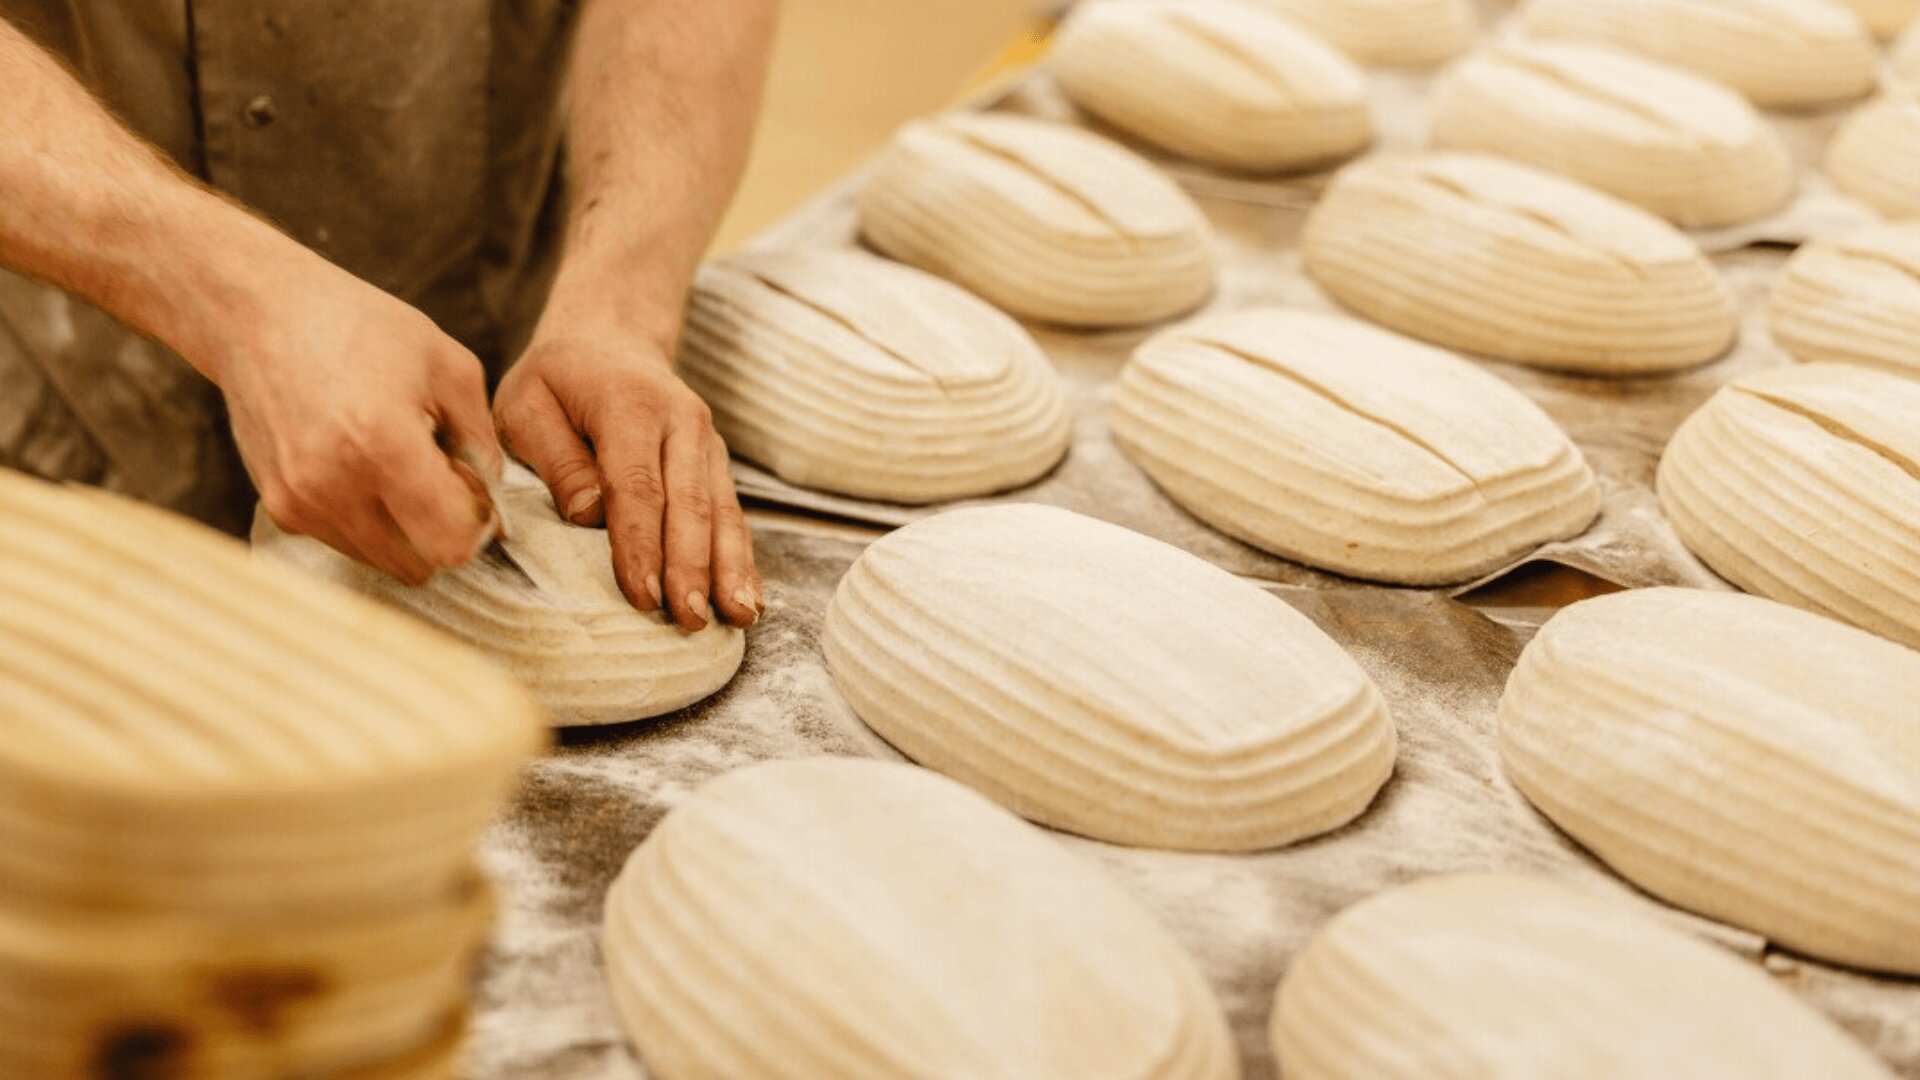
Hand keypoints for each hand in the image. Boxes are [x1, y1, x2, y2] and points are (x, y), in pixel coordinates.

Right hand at [217, 259, 500, 583]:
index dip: (475, 525)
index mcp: (384, 446)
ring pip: (381, 560)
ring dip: (403, 529)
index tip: (470, 488)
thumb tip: (491, 495)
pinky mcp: (279, 508)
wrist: (259, 314)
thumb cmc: (359, 327)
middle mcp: (335, 486)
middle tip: (436, 476)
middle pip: (418, 566)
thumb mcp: (448, 365)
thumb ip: (481, 439)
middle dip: (440, 532)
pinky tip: (361, 466)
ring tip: (395, 466)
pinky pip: (345, 542)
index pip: (451, 545)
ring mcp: (301, 502)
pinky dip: (367, 520)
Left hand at [493, 332, 760, 630]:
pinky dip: (741, 559)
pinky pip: (732, 515)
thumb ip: (556, 459)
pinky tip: (749, 599)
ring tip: (737, 617)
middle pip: (690, 503)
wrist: (609, 339)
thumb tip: (590, 516)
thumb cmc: (557, 381)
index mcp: (629, 404)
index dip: (641, 544)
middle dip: (692, 567)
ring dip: (729, 568)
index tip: (643, 596)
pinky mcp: (715, 463)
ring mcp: (706, 442)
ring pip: (722, 512)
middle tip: (690, 620)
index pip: (637, 485)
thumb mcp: (527, 405)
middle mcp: (680, 421)